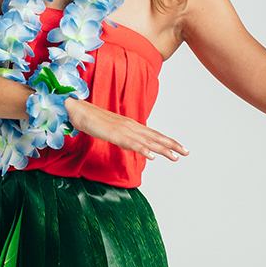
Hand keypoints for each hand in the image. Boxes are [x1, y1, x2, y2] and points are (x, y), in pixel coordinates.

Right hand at [64, 99, 186, 162]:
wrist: (78, 110)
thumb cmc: (92, 119)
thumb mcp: (112, 130)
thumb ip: (123, 136)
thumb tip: (132, 144)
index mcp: (131, 125)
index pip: (154, 134)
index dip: (167, 141)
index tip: (180, 148)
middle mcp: (131, 126)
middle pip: (155, 137)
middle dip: (172, 145)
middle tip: (187, 152)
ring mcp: (124, 130)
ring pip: (147, 141)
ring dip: (162, 149)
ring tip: (175, 156)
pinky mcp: (115, 134)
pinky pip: (131, 143)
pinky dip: (143, 150)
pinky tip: (151, 156)